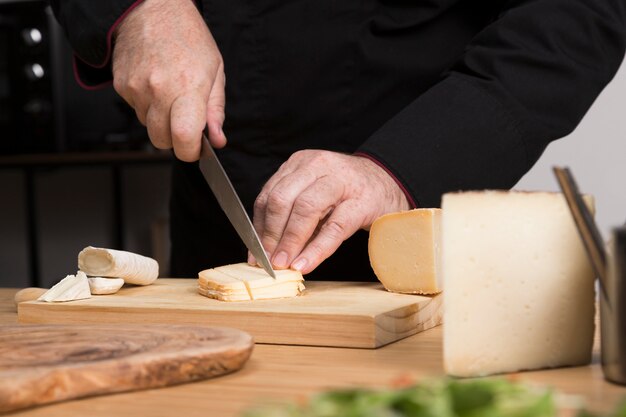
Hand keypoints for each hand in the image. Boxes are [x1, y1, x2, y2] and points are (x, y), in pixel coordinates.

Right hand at [112, 0, 225, 160]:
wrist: (150, 9)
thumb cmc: (187, 36)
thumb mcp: (215, 71)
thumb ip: (215, 111)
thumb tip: (217, 140)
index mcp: (187, 86)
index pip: (183, 137)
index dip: (191, 152)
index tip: (197, 149)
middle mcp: (159, 90)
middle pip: (162, 141)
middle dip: (176, 139)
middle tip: (185, 120)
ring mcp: (136, 88)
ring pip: (148, 127)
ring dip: (160, 120)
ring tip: (170, 94)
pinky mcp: (120, 86)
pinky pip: (136, 111)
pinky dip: (147, 106)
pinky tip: (155, 84)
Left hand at [252, 150, 410, 273]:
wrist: (389, 184)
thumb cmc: (347, 193)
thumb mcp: (314, 194)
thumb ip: (291, 214)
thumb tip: (264, 250)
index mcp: (301, 163)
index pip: (269, 194)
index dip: (259, 227)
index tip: (255, 254)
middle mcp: (318, 166)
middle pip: (282, 199)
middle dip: (271, 235)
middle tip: (268, 262)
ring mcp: (341, 182)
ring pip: (306, 209)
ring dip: (291, 241)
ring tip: (284, 265)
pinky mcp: (362, 202)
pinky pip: (334, 227)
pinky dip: (317, 249)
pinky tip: (306, 263)